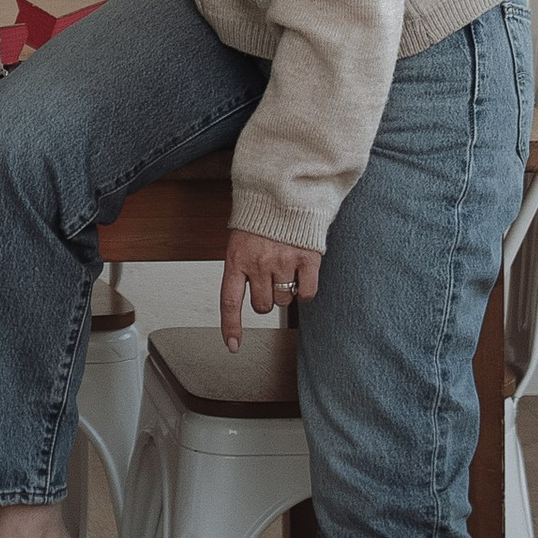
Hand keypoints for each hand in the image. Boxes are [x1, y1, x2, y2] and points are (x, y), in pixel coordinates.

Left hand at [219, 227, 322, 351]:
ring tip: (285, 267)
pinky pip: (307, 294)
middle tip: (269, 277)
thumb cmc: (261, 217)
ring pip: (284, 301)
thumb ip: (241, 267)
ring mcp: (284, 262)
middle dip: (266, 298)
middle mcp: (259, 263)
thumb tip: (244, 297)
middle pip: (262, 306)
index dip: (231, 327)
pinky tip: (302, 274)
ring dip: (285, 291)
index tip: (233, 346)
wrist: (285, 190)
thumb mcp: (240, 239)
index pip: (230, 302)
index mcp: (236, 258)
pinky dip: (306, 291)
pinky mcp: (307, 259)